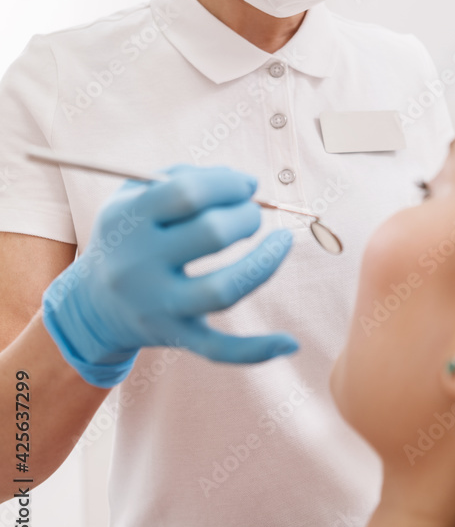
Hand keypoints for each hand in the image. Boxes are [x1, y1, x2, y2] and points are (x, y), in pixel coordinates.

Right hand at [41, 164, 297, 386]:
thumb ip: (186, 176)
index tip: (246, 186)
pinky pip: (220, 350)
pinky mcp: (175, 337)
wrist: (92, 303)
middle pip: (211, 234)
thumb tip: (246, 184)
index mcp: (129, 220)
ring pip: (222, 291)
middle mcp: (139, 264)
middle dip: (246, 216)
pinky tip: (290, 341)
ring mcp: (158, 306)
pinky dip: (257, 349)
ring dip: (264, 263)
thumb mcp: (135, 195)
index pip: (188, 193)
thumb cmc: (129, 234)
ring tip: (282, 241)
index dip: (228, 184)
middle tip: (252, 214)